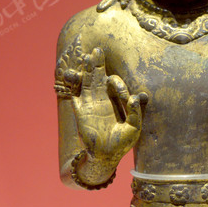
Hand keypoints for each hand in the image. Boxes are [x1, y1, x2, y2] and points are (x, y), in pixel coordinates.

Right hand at [67, 47, 146, 166]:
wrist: (105, 156)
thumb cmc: (122, 143)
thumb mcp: (134, 128)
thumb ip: (135, 112)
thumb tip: (134, 96)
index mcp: (115, 102)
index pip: (114, 85)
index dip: (116, 82)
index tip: (118, 87)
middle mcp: (102, 100)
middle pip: (98, 78)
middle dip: (98, 64)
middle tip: (98, 50)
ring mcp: (89, 105)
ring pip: (87, 83)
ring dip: (86, 70)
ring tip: (87, 57)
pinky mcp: (80, 112)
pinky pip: (75, 95)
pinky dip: (73, 84)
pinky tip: (72, 74)